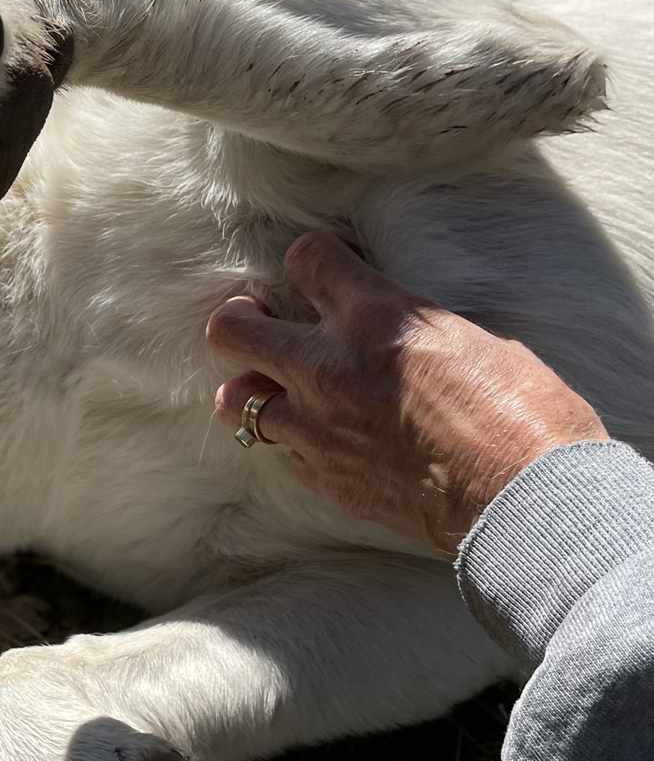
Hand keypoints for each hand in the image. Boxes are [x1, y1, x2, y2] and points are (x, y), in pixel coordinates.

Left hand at [207, 232, 608, 556]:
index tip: (319, 270)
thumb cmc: (525, 413)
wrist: (529, 500)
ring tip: (276, 389)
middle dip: (241, 319)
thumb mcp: (469, 337)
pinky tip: (326, 440)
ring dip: (254, 390)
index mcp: (375, 318)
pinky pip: (285, 452)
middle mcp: (329, 368)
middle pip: (231, 329)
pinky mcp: (326, 479)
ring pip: (235, 399)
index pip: (306, 259)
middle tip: (260, 323)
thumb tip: (391, 319)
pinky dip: (299, 442)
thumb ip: (409, 323)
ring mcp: (319, 429)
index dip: (311, 260)